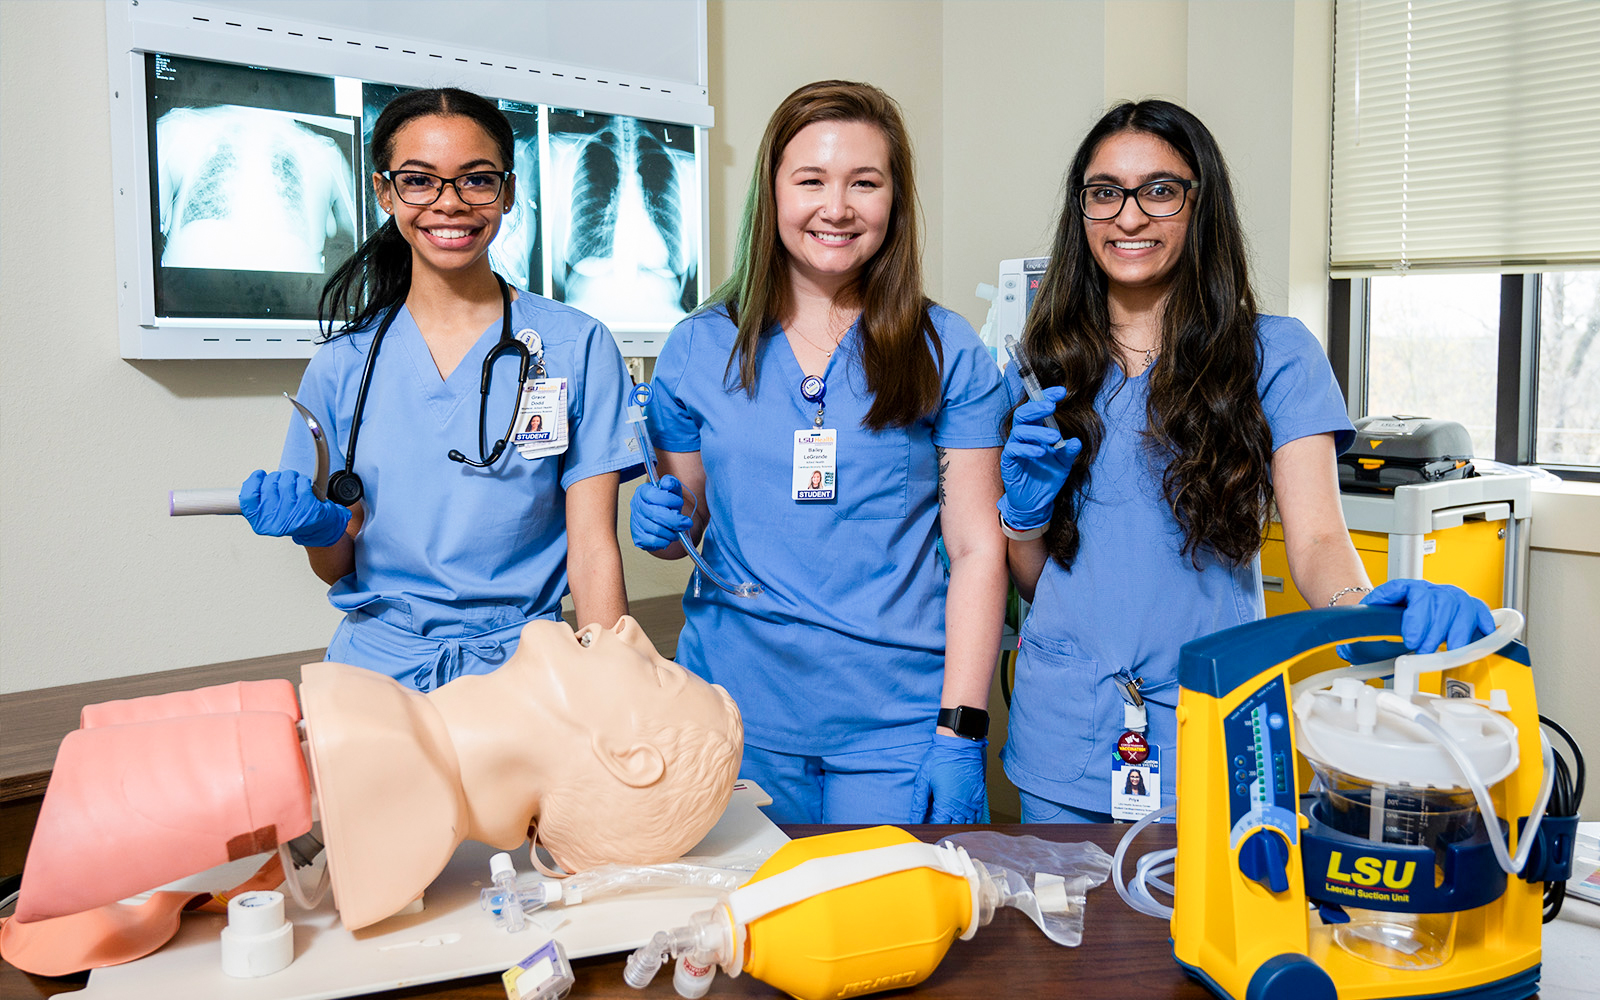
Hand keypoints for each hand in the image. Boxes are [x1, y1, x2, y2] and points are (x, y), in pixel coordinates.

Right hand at [238, 470, 350, 547]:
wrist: (317, 528)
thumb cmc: (290, 517)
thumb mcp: (267, 515)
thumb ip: (253, 504)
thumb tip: (234, 492)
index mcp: (260, 523)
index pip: (248, 497)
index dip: (253, 481)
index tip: (259, 475)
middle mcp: (275, 522)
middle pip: (268, 485)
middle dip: (275, 478)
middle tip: (281, 481)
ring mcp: (292, 516)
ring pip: (285, 481)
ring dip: (289, 476)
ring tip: (293, 483)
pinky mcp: (309, 509)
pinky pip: (301, 484)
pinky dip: (302, 481)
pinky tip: (303, 487)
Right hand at [630, 475, 692, 550]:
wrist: (663, 515)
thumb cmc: (667, 502)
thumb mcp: (672, 489)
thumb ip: (671, 483)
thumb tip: (667, 484)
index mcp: (643, 492)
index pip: (653, 495)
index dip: (669, 500)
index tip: (679, 503)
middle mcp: (636, 506)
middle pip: (655, 514)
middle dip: (675, 520)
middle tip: (687, 523)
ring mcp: (636, 522)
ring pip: (656, 529)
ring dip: (672, 532)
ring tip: (678, 530)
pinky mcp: (638, 537)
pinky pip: (652, 542)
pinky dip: (665, 541)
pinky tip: (669, 537)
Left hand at [908, 734, 988, 823]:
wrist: (959, 744)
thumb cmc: (940, 758)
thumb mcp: (924, 780)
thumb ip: (919, 803)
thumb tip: (914, 819)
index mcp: (945, 803)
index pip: (938, 825)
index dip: (931, 826)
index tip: (926, 823)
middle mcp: (960, 806)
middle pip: (952, 826)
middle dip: (943, 826)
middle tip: (937, 820)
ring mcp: (971, 802)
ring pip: (966, 823)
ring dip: (957, 824)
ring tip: (949, 819)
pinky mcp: (979, 796)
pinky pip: (977, 815)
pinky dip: (970, 819)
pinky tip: (963, 816)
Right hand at [998, 387, 1081, 531]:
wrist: (1036, 502)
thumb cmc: (1047, 478)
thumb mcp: (1063, 464)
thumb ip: (1068, 452)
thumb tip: (1076, 441)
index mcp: (1036, 432)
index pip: (1038, 410)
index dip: (1047, 397)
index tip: (1062, 392)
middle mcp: (1024, 437)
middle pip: (1024, 414)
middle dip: (1037, 407)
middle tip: (1052, 406)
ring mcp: (1015, 448)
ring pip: (1020, 431)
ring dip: (1037, 431)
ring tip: (1054, 438)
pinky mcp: (1009, 461)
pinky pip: (1014, 450)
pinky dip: (1027, 449)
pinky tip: (1040, 453)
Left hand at [1361, 578, 1494, 651]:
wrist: (1392, 619)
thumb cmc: (1381, 627)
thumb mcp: (1366, 632)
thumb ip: (1358, 639)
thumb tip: (1348, 650)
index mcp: (1401, 590)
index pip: (1406, 590)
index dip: (1413, 616)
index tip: (1409, 638)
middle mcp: (1427, 591)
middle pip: (1438, 600)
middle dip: (1433, 630)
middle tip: (1424, 651)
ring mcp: (1448, 598)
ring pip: (1460, 604)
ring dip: (1457, 631)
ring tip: (1449, 650)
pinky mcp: (1467, 609)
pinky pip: (1480, 609)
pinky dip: (1483, 622)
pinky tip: (1481, 635)